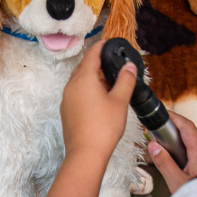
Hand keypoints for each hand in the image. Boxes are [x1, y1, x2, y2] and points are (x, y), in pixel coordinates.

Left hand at [61, 40, 136, 161]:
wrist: (86, 154)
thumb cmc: (103, 127)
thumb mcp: (120, 101)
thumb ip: (125, 80)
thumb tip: (129, 66)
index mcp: (83, 79)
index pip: (92, 55)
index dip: (101, 47)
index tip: (108, 42)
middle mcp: (71, 86)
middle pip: (83, 67)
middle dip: (97, 63)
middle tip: (112, 64)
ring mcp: (67, 99)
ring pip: (79, 81)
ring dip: (93, 79)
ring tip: (110, 84)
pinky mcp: (67, 111)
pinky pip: (77, 94)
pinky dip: (87, 91)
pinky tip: (100, 100)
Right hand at [148, 111, 196, 192]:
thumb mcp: (177, 182)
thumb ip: (164, 163)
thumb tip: (153, 146)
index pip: (186, 125)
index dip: (173, 117)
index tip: (161, 114)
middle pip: (191, 129)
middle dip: (175, 125)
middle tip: (159, 128)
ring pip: (196, 137)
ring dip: (182, 134)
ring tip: (168, 140)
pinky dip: (189, 143)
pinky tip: (182, 153)